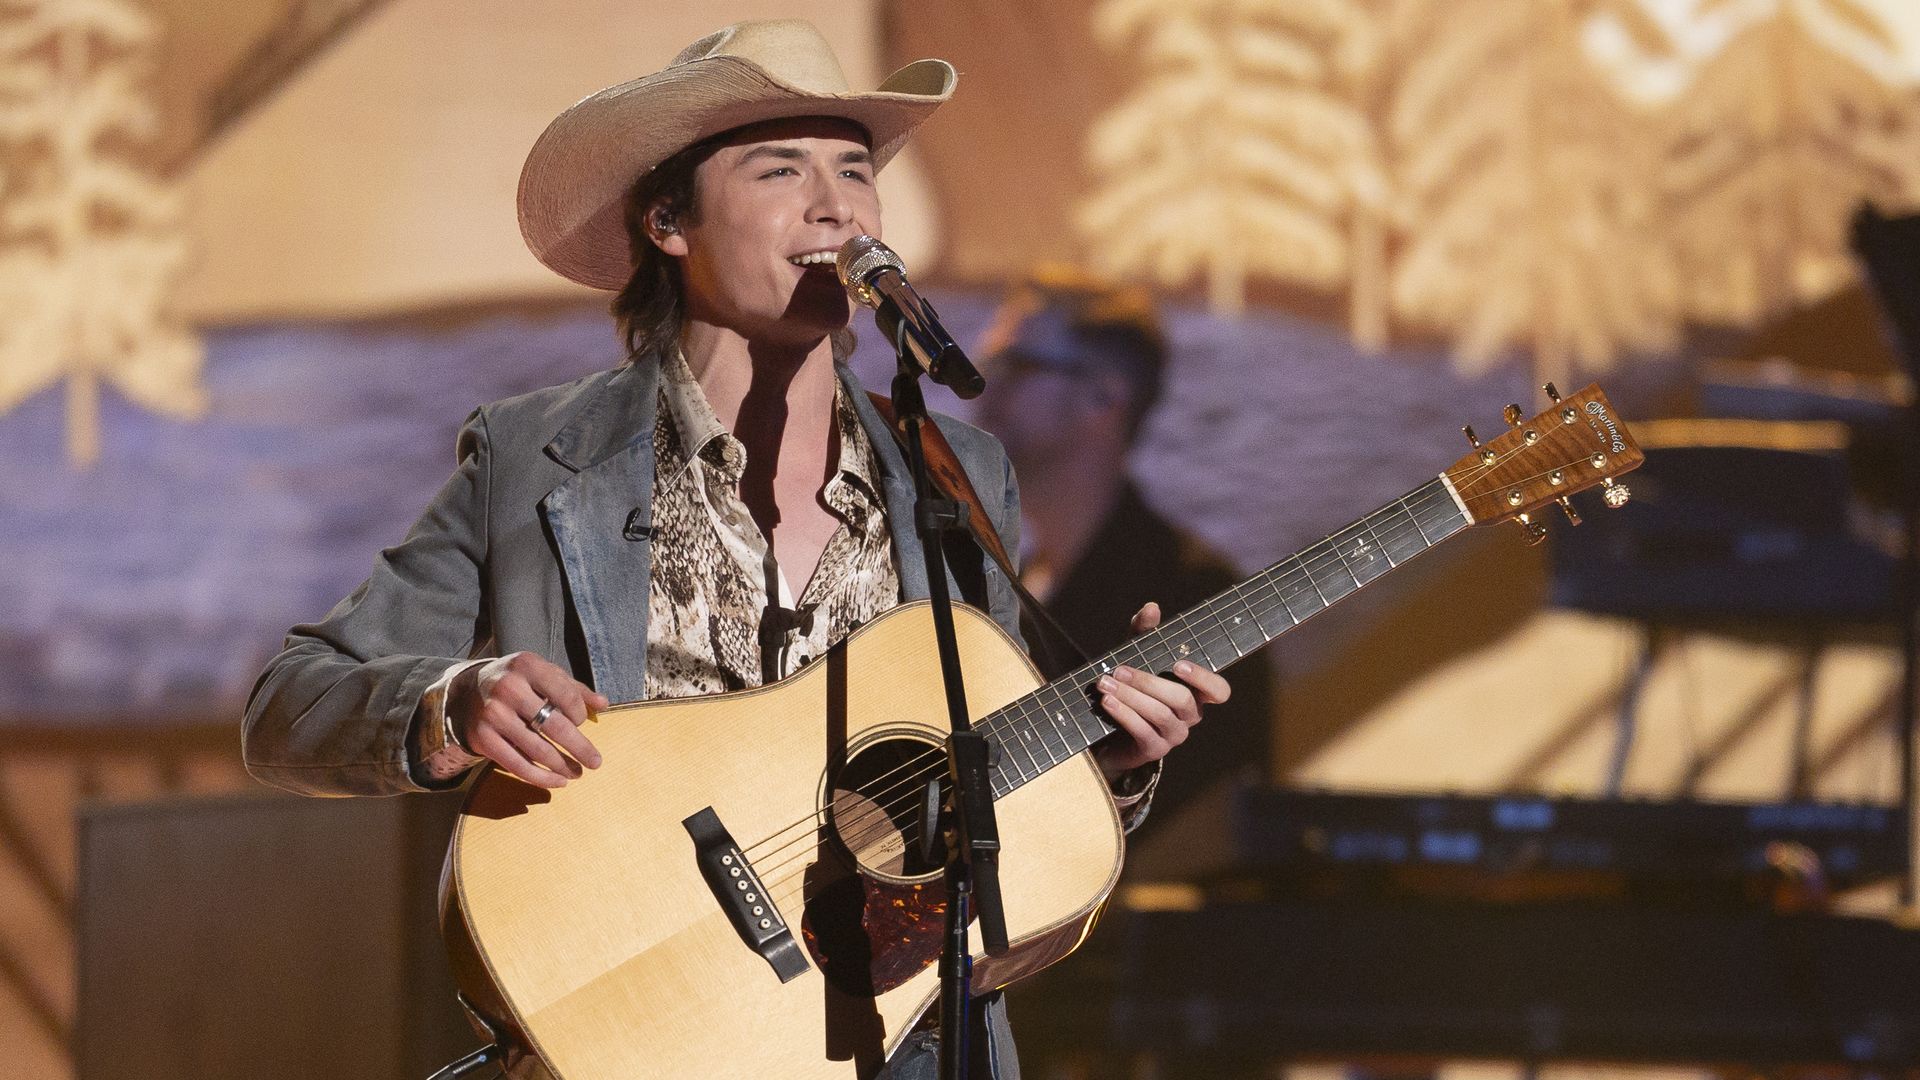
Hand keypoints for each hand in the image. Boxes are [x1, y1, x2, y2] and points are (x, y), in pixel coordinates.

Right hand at [448, 651, 607, 788]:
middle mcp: (509, 688)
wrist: (467, 692)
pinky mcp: (483, 738)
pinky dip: (541, 777)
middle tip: (596, 762)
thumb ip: (574, 688)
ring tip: (577, 773)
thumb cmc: (518, 682)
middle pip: (555, 726)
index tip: (581, 722)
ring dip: (562, 766)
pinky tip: (557, 782)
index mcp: (527, 666)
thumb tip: (604, 704)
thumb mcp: (543, 674)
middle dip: (580, 748)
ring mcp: (494, 714)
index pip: (566, 695)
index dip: (579, 713)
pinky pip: (517, 765)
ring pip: (538, 750)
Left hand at [1092, 602, 1230, 779]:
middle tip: (1120, 669)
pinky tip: (1107, 701)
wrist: (1107, 726)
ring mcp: (1173, 735)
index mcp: (1195, 693)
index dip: (1203, 678)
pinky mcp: (1153, 749)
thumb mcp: (1137, 655)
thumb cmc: (1131, 685)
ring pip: (1160, 715)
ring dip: (1131, 697)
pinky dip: (1124, 714)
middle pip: (1182, 699)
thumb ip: (1145, 632)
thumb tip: (1151, 607)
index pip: (1219, 691)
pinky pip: (1143, 732)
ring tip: (1105, 683)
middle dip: (1149, 682)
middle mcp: (1190, 716)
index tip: (1178, 664)